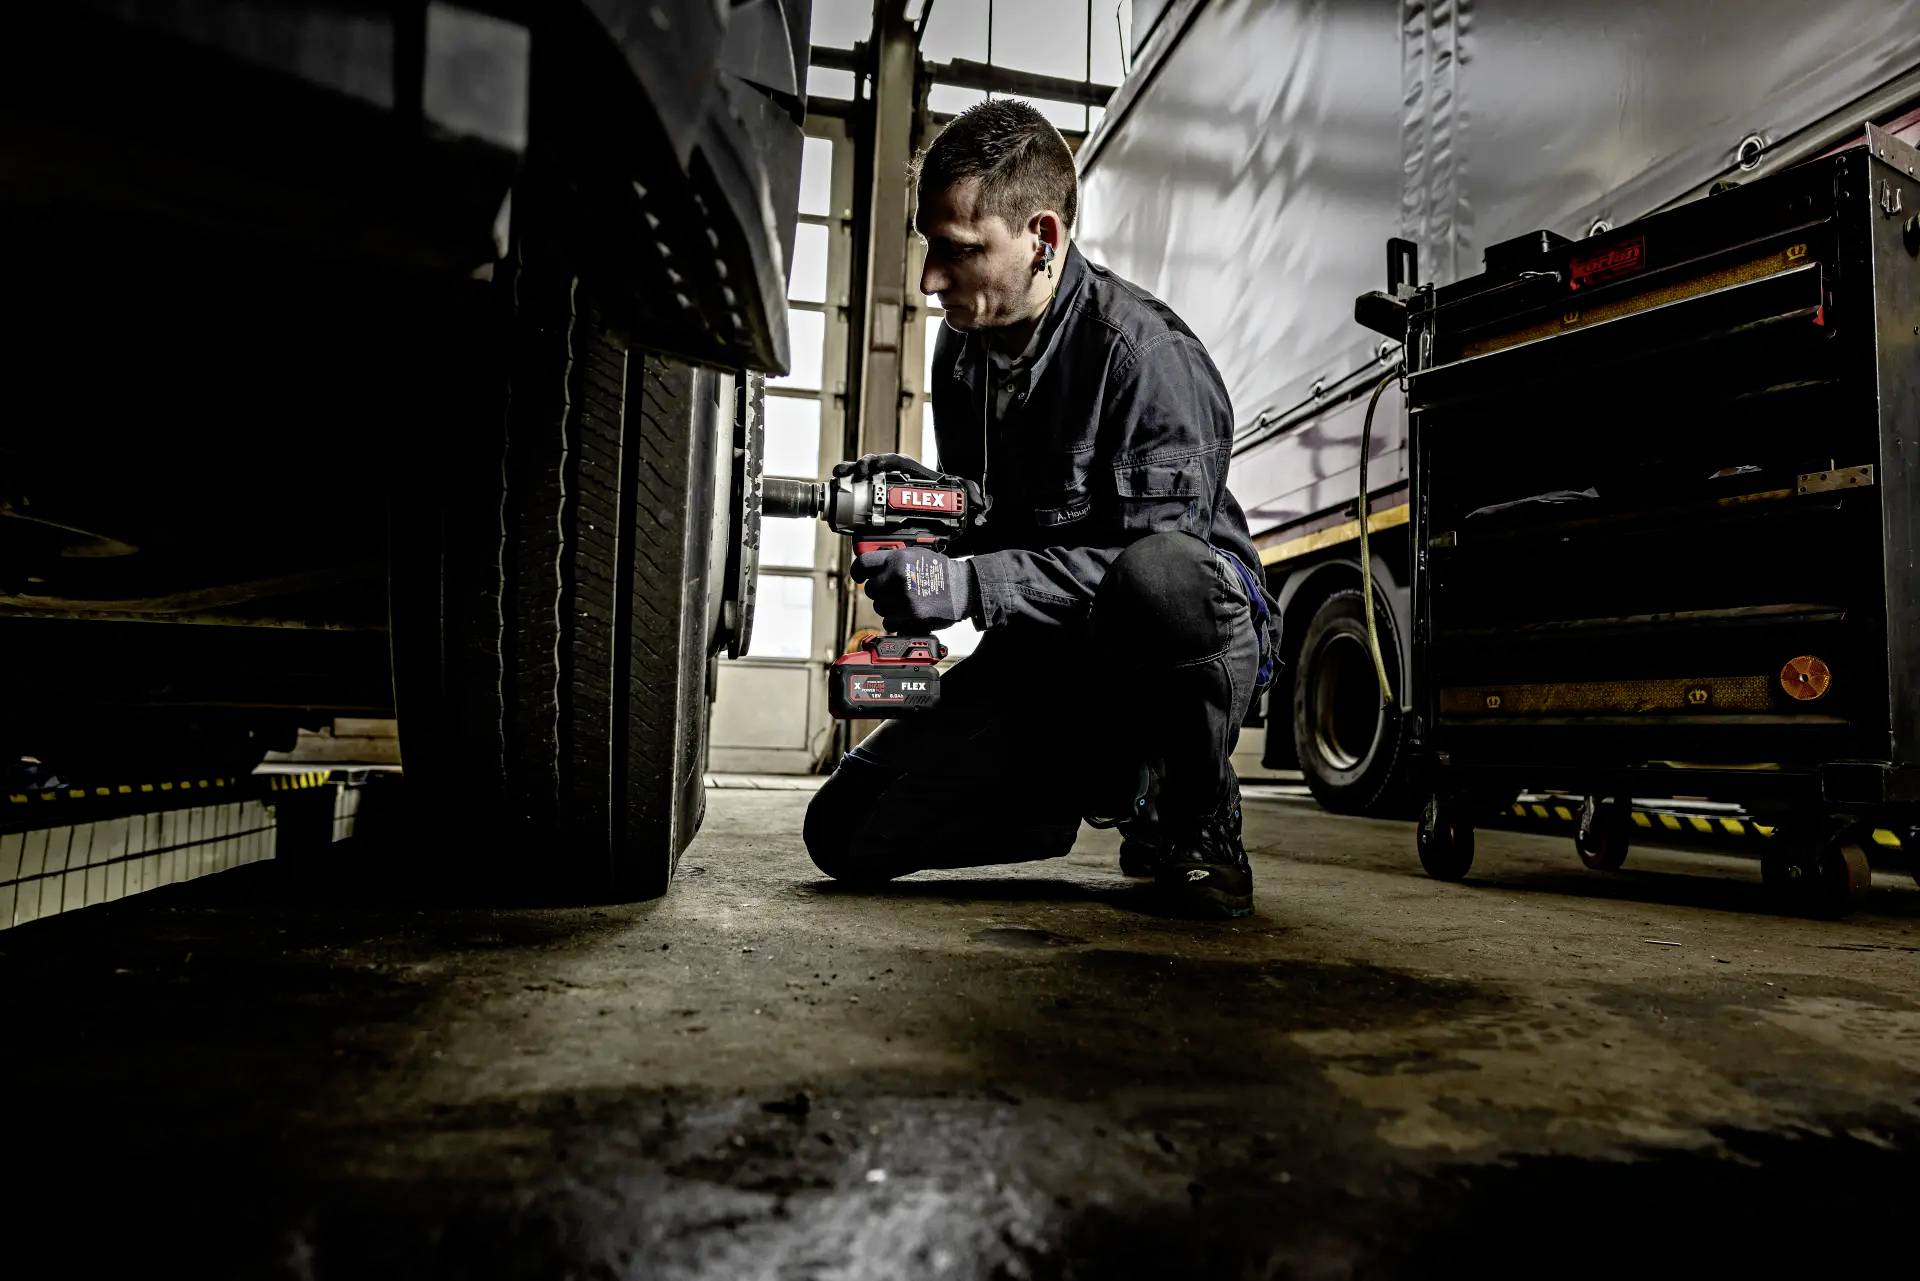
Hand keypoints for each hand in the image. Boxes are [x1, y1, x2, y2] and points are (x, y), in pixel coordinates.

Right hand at [831, 454, 989, 525]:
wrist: (937, 506)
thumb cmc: (944, 495)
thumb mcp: (959, 494)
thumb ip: (972, 496)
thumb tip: (981, 504)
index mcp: (911, 470)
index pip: (895, 462)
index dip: (883, 463)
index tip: (873, 469)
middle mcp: (894, 474)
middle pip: (874, 464)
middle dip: (861, 467)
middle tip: (854, 475)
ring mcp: (883, 484)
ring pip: (863, 473)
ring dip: (850, 472)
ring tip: (839, 476)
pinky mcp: (876, 495)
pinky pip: (859, 487)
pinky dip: (848, 486)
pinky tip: (837, 486)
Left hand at [851, 548, 975, 631]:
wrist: (964, 589)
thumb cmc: (943, 572)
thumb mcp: (916, 555)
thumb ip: (893, 558)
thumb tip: (873, 566)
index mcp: (897, 560)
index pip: (863, 564)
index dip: (858, 571)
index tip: (859, 576)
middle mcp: (896, 578)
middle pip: (870, 589)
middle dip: (879, 590)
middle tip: (893, 589)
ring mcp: (902, 599)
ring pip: (879, 607)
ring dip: (888, 606)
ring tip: (905, 600)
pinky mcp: (909, 616)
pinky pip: (888, 622)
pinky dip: (895, 621)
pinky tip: (907, 612)